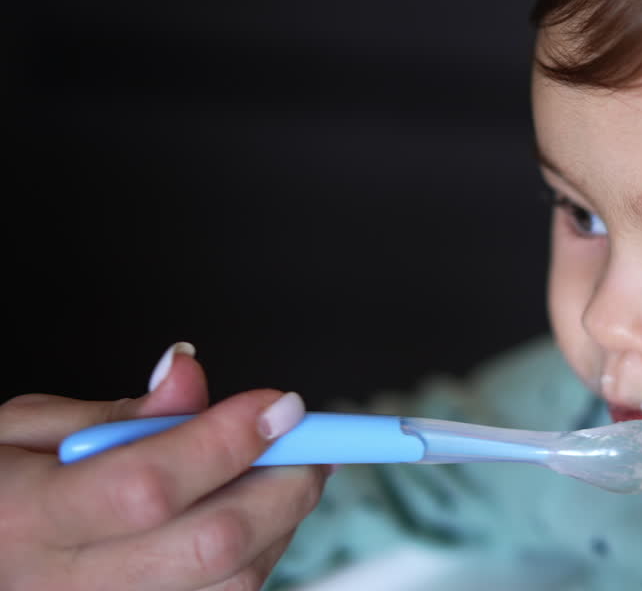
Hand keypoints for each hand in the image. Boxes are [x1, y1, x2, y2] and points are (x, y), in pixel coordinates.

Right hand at [0, 344, 329, 589]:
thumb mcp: (24, 429)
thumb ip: (115, 410)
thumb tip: (188, 374)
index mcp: (28, 516)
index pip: (147, 485)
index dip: (227, 442)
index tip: (281, 404)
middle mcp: (64, 584)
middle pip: (210, 545)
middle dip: (283, 485)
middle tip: (311, 442)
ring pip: (232, 581)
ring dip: (281, 520)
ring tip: (285, 472)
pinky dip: (260, 553)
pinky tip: (256, 516)